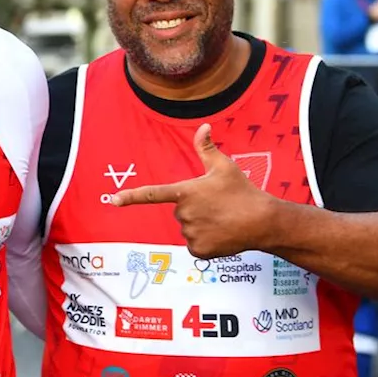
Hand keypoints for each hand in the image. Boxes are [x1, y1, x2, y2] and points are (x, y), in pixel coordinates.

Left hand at [112, 123, 271, 258]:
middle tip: (217, 206)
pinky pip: (195, 245)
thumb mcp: (224, 167)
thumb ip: (207, 148)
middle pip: (180, 212)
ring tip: (222, 219)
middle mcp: (184, 214)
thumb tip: (203, 126)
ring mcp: (191, 234)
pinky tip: (222, 234)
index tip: (113, 200)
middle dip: (194, 209)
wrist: (264, 222)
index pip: (153, 194)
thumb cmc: (243, 191)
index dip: (131, 197)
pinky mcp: (199, 250)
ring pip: (188, 229)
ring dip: (201, 225)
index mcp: (186, 192)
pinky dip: (206, 241)